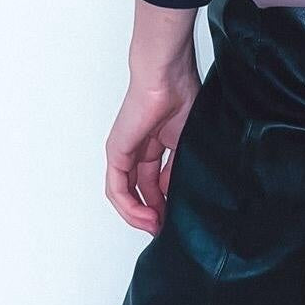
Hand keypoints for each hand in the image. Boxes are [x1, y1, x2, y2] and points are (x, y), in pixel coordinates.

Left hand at [104, 61, 200, 233]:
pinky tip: (148, 217)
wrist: (167, 74)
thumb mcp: (188, 140)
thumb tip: (179, 195)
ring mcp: (125, 151)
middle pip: (141, 190)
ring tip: (157, 228)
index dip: (166, 202)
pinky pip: (118, 189)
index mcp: (158, 141)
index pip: (156, 181)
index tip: (177, 218)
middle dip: (154, 213)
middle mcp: (139, 148)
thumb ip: (180, 168)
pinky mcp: (117, 152)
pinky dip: (130, 208)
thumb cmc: (182, 92)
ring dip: (140, 216)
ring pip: (126, 194)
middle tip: (166, 229)